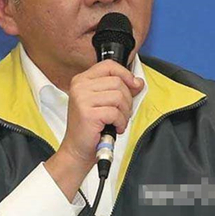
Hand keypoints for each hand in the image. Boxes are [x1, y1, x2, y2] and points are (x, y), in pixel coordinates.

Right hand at [45, 60, 143, 200]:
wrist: (77, 150)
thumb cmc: (90, 127)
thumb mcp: (102, 102)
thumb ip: (117, 88)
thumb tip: (137, 82)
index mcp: (82, 80)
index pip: (109, 66)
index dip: (125, 74)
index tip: (134, 85)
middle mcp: (80, 87)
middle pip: (117, 82)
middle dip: (127, 99)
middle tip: (122, 113)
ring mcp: (82, 99)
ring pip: (119, 96)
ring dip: (124, 112)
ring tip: (117, 121)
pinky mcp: (88, 113)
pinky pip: (116, 112)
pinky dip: (120, 122)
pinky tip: (114, 127)